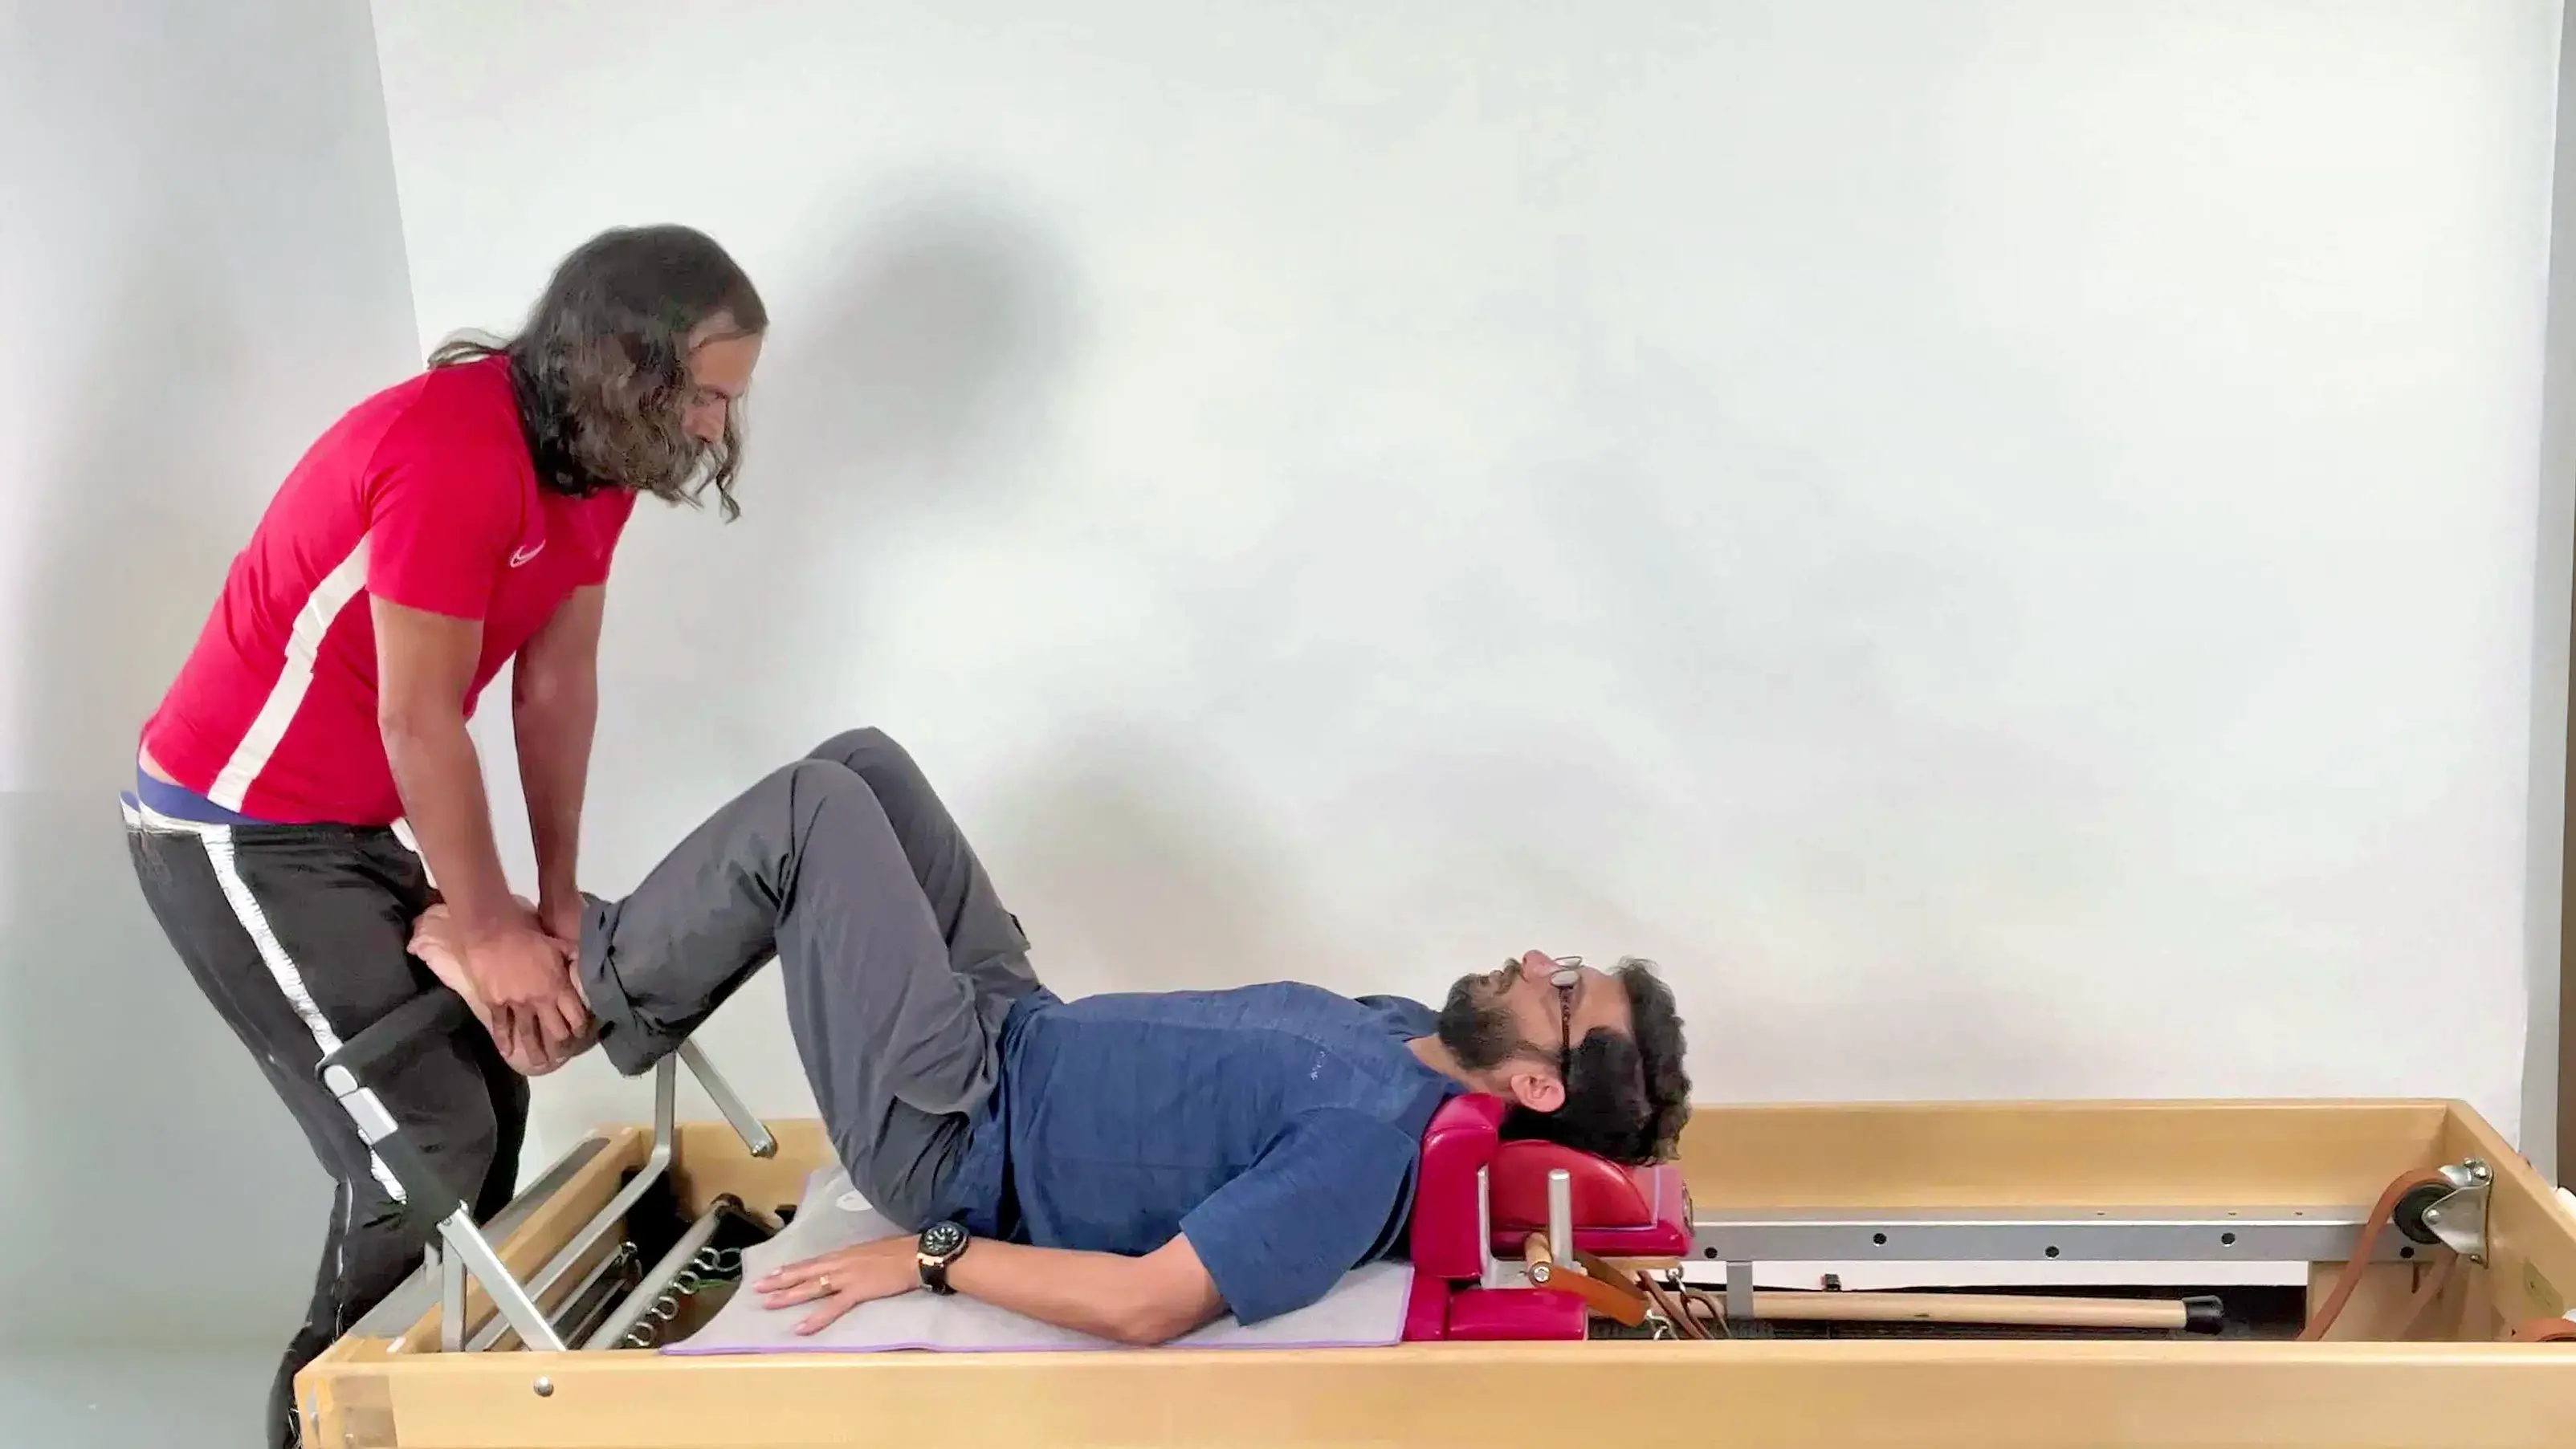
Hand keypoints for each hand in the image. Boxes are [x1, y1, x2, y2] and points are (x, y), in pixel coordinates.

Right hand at [411, 902, 591, 1074]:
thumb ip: (575, 958)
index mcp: (558, 986)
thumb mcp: (559, 944)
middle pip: (555, 1030)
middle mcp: (540, 1000)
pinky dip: (504, 1042)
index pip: (575, 1015)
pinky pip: (501, 1027)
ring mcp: (516, 1005)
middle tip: (563, 1054)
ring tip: (541, 1064)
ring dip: (536, 1052)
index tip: (580, 1035)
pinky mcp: (496, 1004)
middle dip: (561, 1045)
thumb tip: (592, 964)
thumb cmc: (529, 938)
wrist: (493, 934)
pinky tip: (508, 1054)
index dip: (580, 1028)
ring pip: (529, 1034)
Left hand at [751, 1236, 921, 1334]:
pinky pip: (832, 1307)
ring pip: (811, 1287)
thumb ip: (855, 1260)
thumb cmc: (899, 1251)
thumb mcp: (871, 1251)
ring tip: (768, 1303)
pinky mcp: (857, 1291)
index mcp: (843, 1254)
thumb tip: (847, 1266)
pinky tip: (800, 1327)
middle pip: (803, 1273)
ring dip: (788, 1296)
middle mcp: (839, 1263)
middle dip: (779, 1280)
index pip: (811, 1262)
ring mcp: (846, 1277)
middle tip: (757, 1287)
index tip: (772, 1273)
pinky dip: (815, 1318)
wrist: (916, 1255)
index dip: (790, 1269)